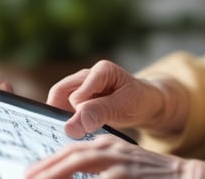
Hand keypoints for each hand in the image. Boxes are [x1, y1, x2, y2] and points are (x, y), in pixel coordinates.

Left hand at [24, 135, 204, 178]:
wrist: (187, 176)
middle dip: (45, 168)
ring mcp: (119, 164)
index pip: (69, 151)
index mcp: (107, 145)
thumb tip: (73, 175)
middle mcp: (110, 150)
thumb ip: (99, 167)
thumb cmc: (151, 174)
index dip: (48, 162)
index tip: (30, 173)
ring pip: (79, 165)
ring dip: (56, 172)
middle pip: (69, 157)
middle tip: (25, 177)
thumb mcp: (122, 164)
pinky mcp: (126, 176)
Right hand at [46, 60, 187, 137]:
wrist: (146, 104)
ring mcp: (81, 86)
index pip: (76, 95)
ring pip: (58, 101)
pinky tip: (73, 132)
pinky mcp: (78, 98)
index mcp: (101, 71)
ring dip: (61, 118)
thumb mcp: (123, 107)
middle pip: (60, 93)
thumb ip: (99, 112)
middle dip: (61, 115)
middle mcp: (87, 75)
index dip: (79, 113)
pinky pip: (62, 107)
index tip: (88, 128)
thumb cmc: (138, 101)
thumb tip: (71, 127)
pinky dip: (65, 120)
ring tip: (72, 133)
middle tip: (70, 134)